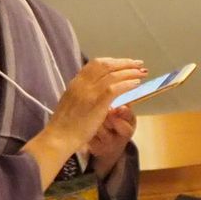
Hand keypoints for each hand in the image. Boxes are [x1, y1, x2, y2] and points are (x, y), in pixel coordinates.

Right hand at [26, 57, 145, 182]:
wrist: (58, 138)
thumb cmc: (65, 125)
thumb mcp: (72, 103)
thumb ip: (84, 94)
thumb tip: (99, 89)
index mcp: (75, 83)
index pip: (95, 64)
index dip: (112, 61)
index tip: (123, 63)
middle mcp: (82, 84)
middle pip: (106, 65)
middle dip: (124, 62)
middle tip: (138, 63)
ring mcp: (89, 92)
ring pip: (113, 74)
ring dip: (130, 72)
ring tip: (142, 72)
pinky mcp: (97, 103)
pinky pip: (115, 88)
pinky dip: (127, 83)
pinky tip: (136, 84)